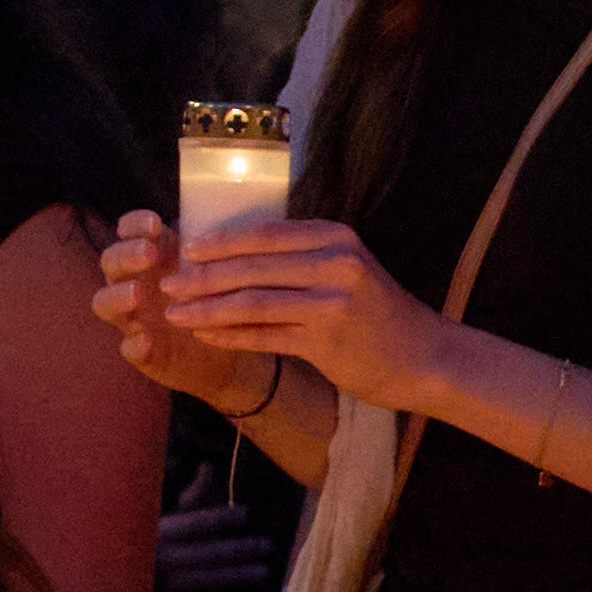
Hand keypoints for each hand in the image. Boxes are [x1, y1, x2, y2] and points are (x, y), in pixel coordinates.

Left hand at [117, 204, 438, 418]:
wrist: (424, 357)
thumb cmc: (379, 314)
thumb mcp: (348, 268)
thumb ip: (302, 256)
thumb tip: (237, 252)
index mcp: (335, 238)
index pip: (265, 234)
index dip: (220, 242)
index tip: (185, 248)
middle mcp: (335, 264)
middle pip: (253, 267)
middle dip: (203, 277)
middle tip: (167, 284)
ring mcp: (332, 304)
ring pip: (254, 303)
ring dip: (207, 308)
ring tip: (176, 314)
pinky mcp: (326, 342)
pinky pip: (265, 337)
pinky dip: (231, 336)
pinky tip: (206, 336)